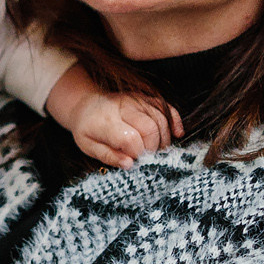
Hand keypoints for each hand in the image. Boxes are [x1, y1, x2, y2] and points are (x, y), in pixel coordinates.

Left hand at [47, 68, 180, 167]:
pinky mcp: (146, 98)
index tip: (136, 163)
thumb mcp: (89, 147)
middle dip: (154, 149)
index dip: (138, 155)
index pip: (131, 139)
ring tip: (157, 151)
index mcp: (106, 121)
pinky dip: (175, 120)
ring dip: (165, 139)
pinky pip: (165, 107)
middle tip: (148, 159)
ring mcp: (136, 100)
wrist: (86, 104)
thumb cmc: (87, 129)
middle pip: (150, 128)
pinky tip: (177, 133)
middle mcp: (123, 107)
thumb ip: (109, 156)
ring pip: (161, 118)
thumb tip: (130, 165)